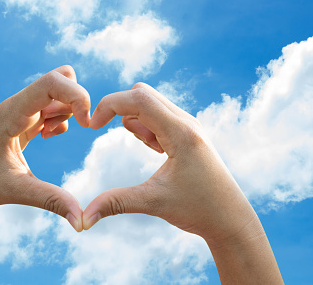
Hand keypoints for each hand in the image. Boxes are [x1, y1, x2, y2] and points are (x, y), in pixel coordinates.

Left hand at [0, 65, 89, 230]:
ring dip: (68, 110)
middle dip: (77, 100)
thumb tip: (82, 220)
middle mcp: (17, 106)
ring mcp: (20, 111)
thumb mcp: (14, 191)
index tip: (86, 124)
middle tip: (78, 125)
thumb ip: (51, 201)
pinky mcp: (21, 121)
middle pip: (60, 79)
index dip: (77, 96)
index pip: (52, 83)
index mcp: (12, 113)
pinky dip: (59, 117)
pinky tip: (47, 135)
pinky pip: (50, 106)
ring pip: (57, 93)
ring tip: (51, 134)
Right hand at [84, 83, 282, 283]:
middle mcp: (187, 122)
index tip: (92, 125)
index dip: (109, 105)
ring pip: (152, 103)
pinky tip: (154, 148)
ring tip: (148, 148)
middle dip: (120, 109)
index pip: (139, 99)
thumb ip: (116, 203)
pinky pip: (161, 115)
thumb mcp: (154, 203)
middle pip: (143, 94)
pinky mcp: (189, 134)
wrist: (230, 218)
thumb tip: (82, 219)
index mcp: (181, 132)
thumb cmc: (199, 210)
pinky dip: (148, 125)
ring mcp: (190, 126)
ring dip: (136, 119)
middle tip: (114, 135)